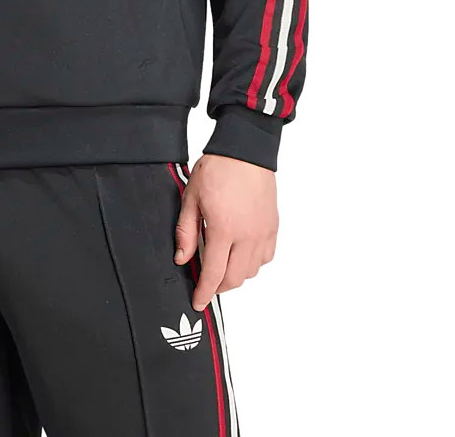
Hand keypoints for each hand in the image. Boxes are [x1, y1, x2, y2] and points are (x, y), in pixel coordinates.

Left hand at [174, 153, 278, 311]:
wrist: (245, 152)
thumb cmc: (219, 169)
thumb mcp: (191, 198)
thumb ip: (186, 231)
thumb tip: (182, 256)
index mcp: (224, 230)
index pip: (213, 274)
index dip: (203, 293)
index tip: (198, 302)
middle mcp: (246, 236)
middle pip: (233, 278)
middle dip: (218, 288)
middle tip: (207, 286)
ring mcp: (262, 234)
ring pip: (250, 272)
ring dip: (234, 276)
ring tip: (222, 268)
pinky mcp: (272, 229)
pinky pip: (265, 258)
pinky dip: (252, 264)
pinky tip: (241, 256)